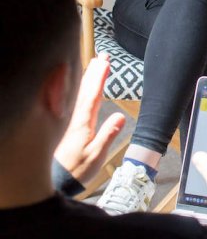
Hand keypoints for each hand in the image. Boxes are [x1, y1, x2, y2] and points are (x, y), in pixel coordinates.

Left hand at [54, 55, 125, 185]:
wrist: (54, 181)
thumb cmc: (76, 170)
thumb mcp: (96, 155)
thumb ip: (107, 135)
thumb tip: (120, 116)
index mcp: (82, 123)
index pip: (93, 95)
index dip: (99, 77)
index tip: (106, 62)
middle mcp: (73, 118)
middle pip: (84, 90)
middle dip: (94, 72)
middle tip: (103, 56)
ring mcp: (68, 121)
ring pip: (77, 94)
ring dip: (86, 78)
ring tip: (94, 65)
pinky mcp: (65, 126)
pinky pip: (72, 101)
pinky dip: (78, 90)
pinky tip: (81, 87)